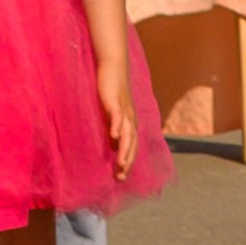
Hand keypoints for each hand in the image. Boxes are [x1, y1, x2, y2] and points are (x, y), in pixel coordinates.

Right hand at [93, 50, 137, 180]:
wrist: (113, 68)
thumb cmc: (113, 90)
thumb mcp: (113, 112)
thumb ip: (115, 126)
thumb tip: (115, 143)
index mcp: (130, 122)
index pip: (132, 145)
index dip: (129, 160)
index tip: (122, 177)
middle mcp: (130, 118)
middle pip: (132, 142)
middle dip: (128, 160)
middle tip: (122, 176)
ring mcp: (124, 109)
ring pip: (128, 132)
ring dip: (126, 149)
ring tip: (121, 163)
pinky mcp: (116, 101)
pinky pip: (118, 115)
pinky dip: (117, 126)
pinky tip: (114, 136)